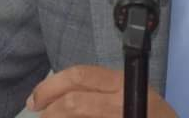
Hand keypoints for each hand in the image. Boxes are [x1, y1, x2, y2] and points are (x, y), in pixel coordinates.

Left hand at [26, 65, 176, 116]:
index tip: (37, 98)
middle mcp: (122, 101)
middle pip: (73, 102)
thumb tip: (61, 98)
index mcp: (123, 83)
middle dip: (50, 110)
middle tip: (41, 115)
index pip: (81, 75)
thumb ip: (102, 92)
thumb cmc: (151, 116)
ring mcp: (121, 117)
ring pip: (77, 117)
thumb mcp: (132, 95)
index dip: (52, 86)